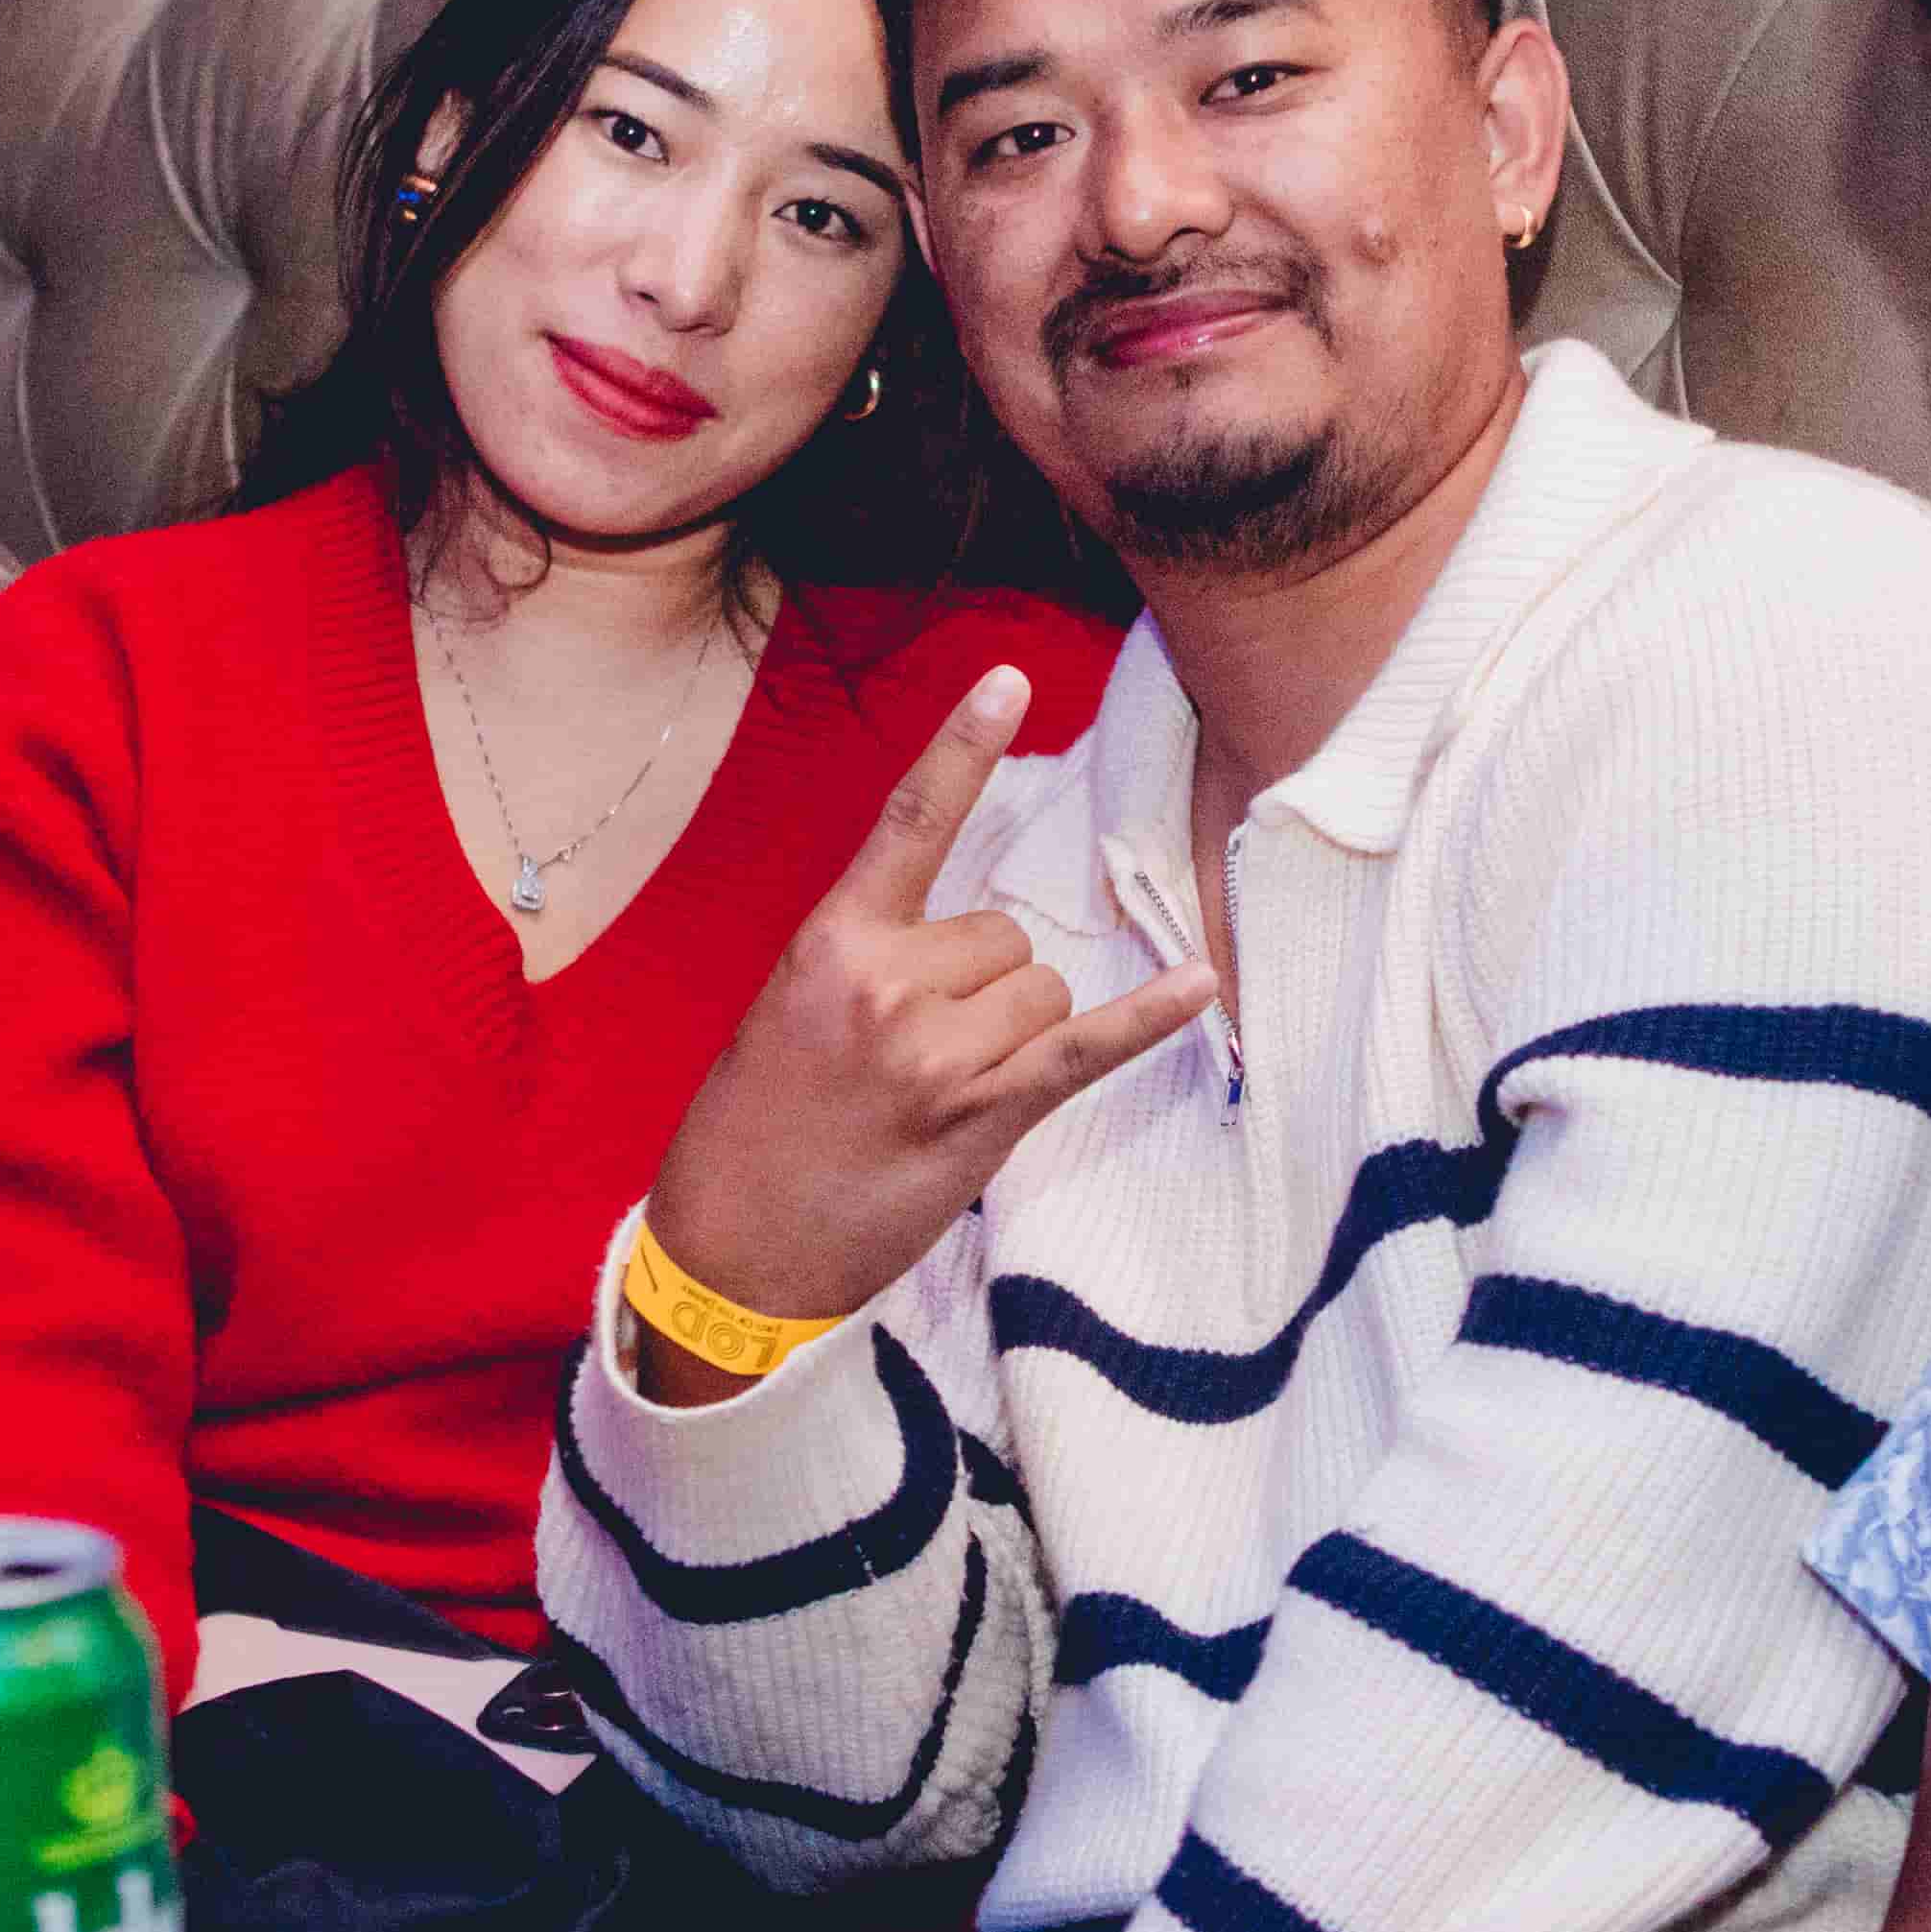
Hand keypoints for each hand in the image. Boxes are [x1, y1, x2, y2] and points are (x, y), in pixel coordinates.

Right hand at [647, 664, 1216, 1340]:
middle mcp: (891, 983)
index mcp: (832, 943)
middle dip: (984, 985)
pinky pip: (1086, 1049)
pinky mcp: (985, 1115)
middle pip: (1005, 934)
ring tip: (944, 1093)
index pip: (910, 822)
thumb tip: (963, 946)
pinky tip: (1198, 982)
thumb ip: (869, 962)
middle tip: (918, 1056)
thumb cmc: (753, 1129)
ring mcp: (941, 1052)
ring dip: (1018, 1032)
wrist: (731, 1251)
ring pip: (1042, 989)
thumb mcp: (786, 1015)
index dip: (962, 747)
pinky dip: (1147, 1017)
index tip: (1010, 679)